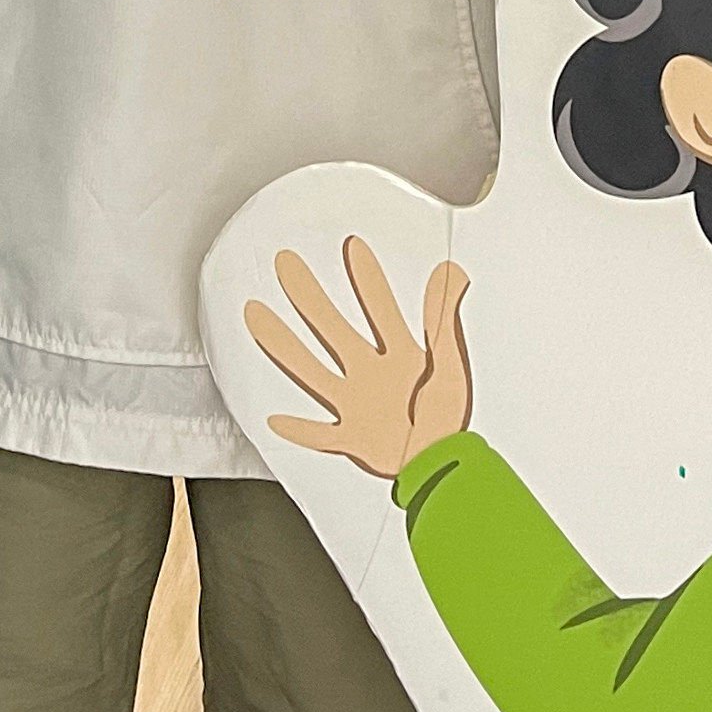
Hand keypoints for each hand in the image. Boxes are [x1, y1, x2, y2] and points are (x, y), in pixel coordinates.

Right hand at [245, 239, 471, 481]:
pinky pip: (318, 434)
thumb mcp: (451, 365)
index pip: (379, 310)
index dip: (367, 279)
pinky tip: (275, 418)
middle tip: (287, 265)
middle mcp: (370, 375)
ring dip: (284, 346)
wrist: (444, 465)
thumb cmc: (450, 419)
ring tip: (258, 317)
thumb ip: (444, 321)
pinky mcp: (352, 439)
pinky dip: (298, 429)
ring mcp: (357, 405)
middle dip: (308, 296)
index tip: (353, 246)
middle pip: (331, 329)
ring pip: (312, 371)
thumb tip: (453, 274)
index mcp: (400, 357)